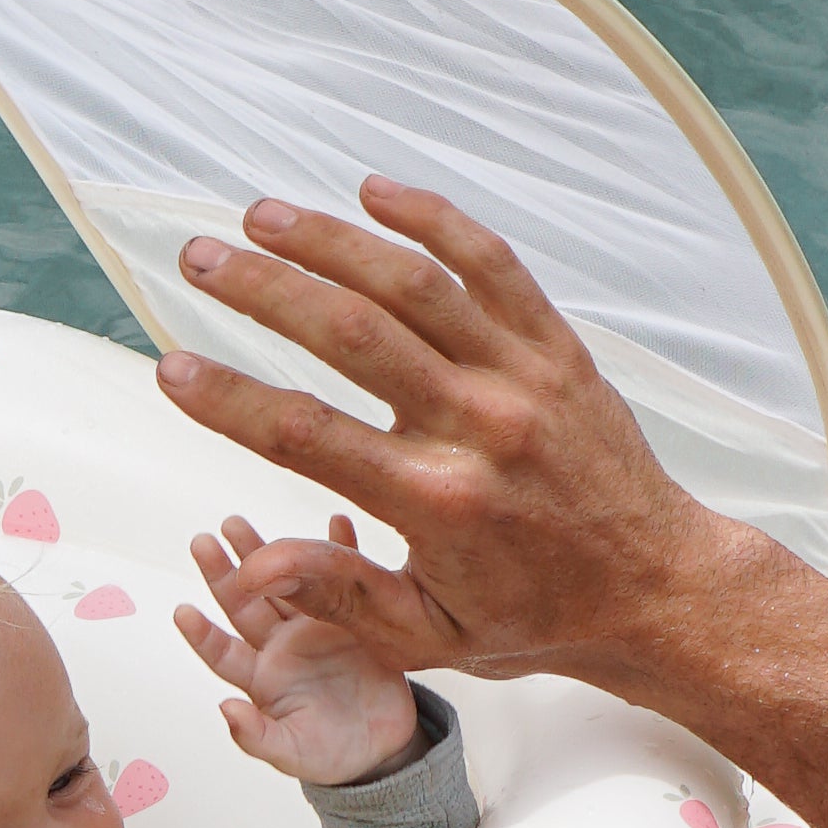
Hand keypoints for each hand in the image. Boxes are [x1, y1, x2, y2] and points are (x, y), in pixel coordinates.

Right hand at [154, 185, 719, 690]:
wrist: (656, 587)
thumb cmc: (536, 615)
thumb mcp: (429, 637)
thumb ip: (337, 596)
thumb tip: (251, 566)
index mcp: (438, 502)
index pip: (309, 436)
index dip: (231, 400)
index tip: (171, 368)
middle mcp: (479, 426)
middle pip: (352, 335)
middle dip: (264, 290)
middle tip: (199, 260)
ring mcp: (522, 376)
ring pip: (417, 284)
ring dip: (333, 241)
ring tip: (262, 217)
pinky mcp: (556, 347)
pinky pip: (494, 265)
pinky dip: (436, 220)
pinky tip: (373, 191)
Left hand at [172, 514, 429, 783]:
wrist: (383, 746)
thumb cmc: (330, 754)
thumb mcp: (293, 753)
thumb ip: (258, 737)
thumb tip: (226, 710)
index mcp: (260, 677)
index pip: (223, 652)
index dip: (202, 634)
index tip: (182, 612)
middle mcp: (279, 646)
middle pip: (245, 604)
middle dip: (223, 573)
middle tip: (203, 540)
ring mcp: (314, 627)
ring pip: (283, 583)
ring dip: (265, 553)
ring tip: (237, 523)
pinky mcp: (351, 617)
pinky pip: (344, 577)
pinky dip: (340, 550)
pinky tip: (336, 524)